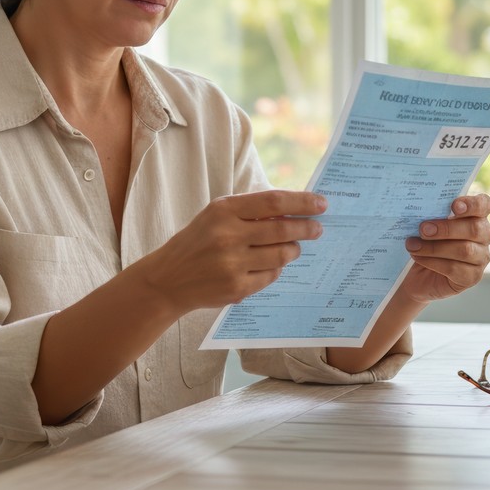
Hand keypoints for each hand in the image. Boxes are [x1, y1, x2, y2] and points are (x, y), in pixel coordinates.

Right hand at [138, 190, 325, 314]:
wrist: (168, 278)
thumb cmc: (198, 241)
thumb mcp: (216, 216)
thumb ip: (250, 211)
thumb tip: (293, 211)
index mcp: (223, 210)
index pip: (273, 202)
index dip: (302, 202)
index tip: (321, 204)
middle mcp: (227, 235)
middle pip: (283, 230)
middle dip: (307, 228)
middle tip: (318, 229)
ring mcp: (232, 264)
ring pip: (281, 255)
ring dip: (293, 250)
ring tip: (294, 247)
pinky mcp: (236, 288)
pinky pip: (271, 277)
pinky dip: (276, 269)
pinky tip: (271, 265)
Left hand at [398, 193, 489, 303]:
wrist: (413, 272)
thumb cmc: (421, 240)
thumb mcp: (425, 223)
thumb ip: (430, 212)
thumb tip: (420, 205)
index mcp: (475, 215)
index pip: (483, 204)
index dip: (472, 204)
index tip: (454, 206)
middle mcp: (483, 235)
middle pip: (475, 228)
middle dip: (447, 228)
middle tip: (423, 229)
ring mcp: (481, 257)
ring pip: (465, 250)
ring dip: (435, 247)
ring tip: (413, 245)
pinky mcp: (472, 277)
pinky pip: (455, 268)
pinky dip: (433, 262)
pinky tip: (418, 258)